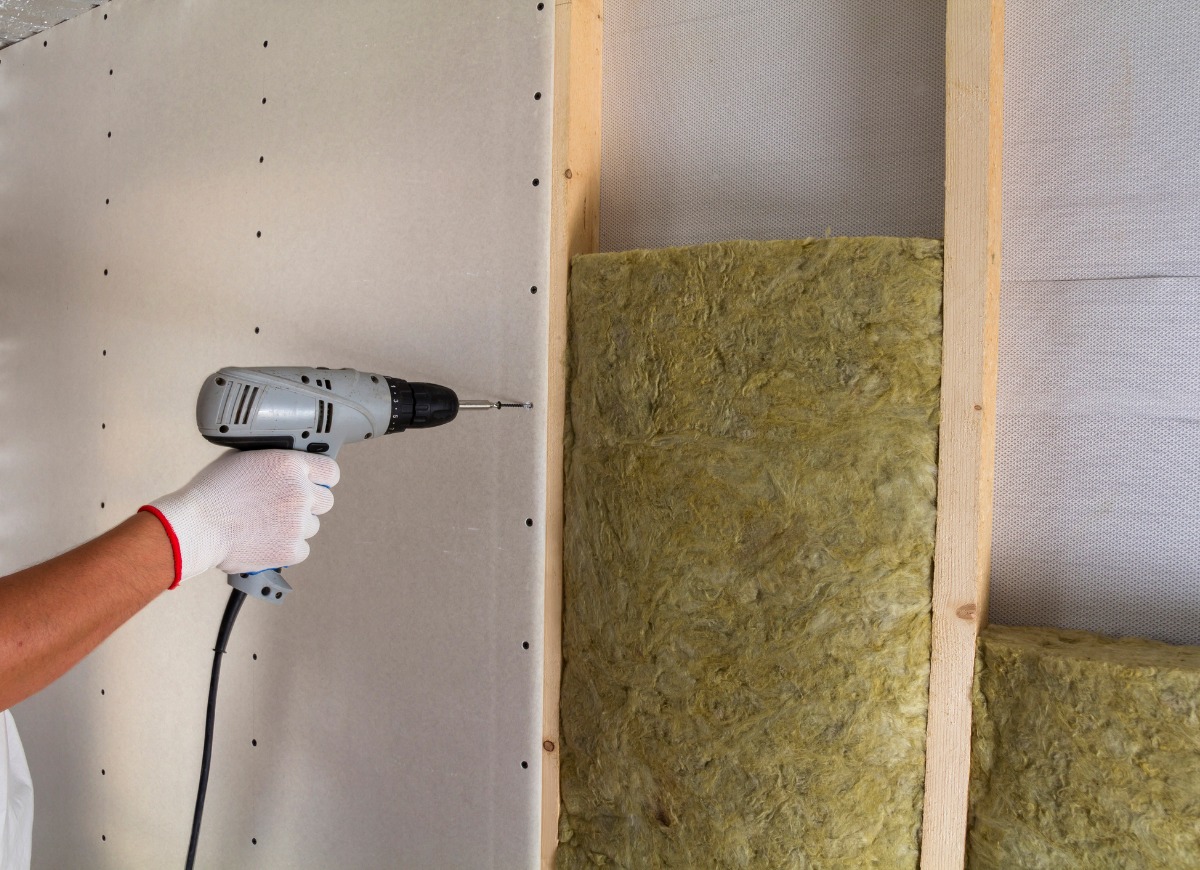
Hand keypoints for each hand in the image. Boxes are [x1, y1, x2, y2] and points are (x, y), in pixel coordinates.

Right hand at [140, 451, 339, 586]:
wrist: (196, 526)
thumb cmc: (211, 492)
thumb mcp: (243, 459)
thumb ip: (272, 461)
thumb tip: (284, 466)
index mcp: (290, 465)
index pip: (330, 471)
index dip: (321, 479)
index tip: (315, 484)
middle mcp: (300, 492)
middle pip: (325, 501)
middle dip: (308, 504)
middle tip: (283, 507)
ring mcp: (298, 522)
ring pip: (312, 526)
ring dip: (295, 526)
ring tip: (265, 525)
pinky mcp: (292, 549)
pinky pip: (301, 549)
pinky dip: (286, 548)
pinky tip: (265, 540)